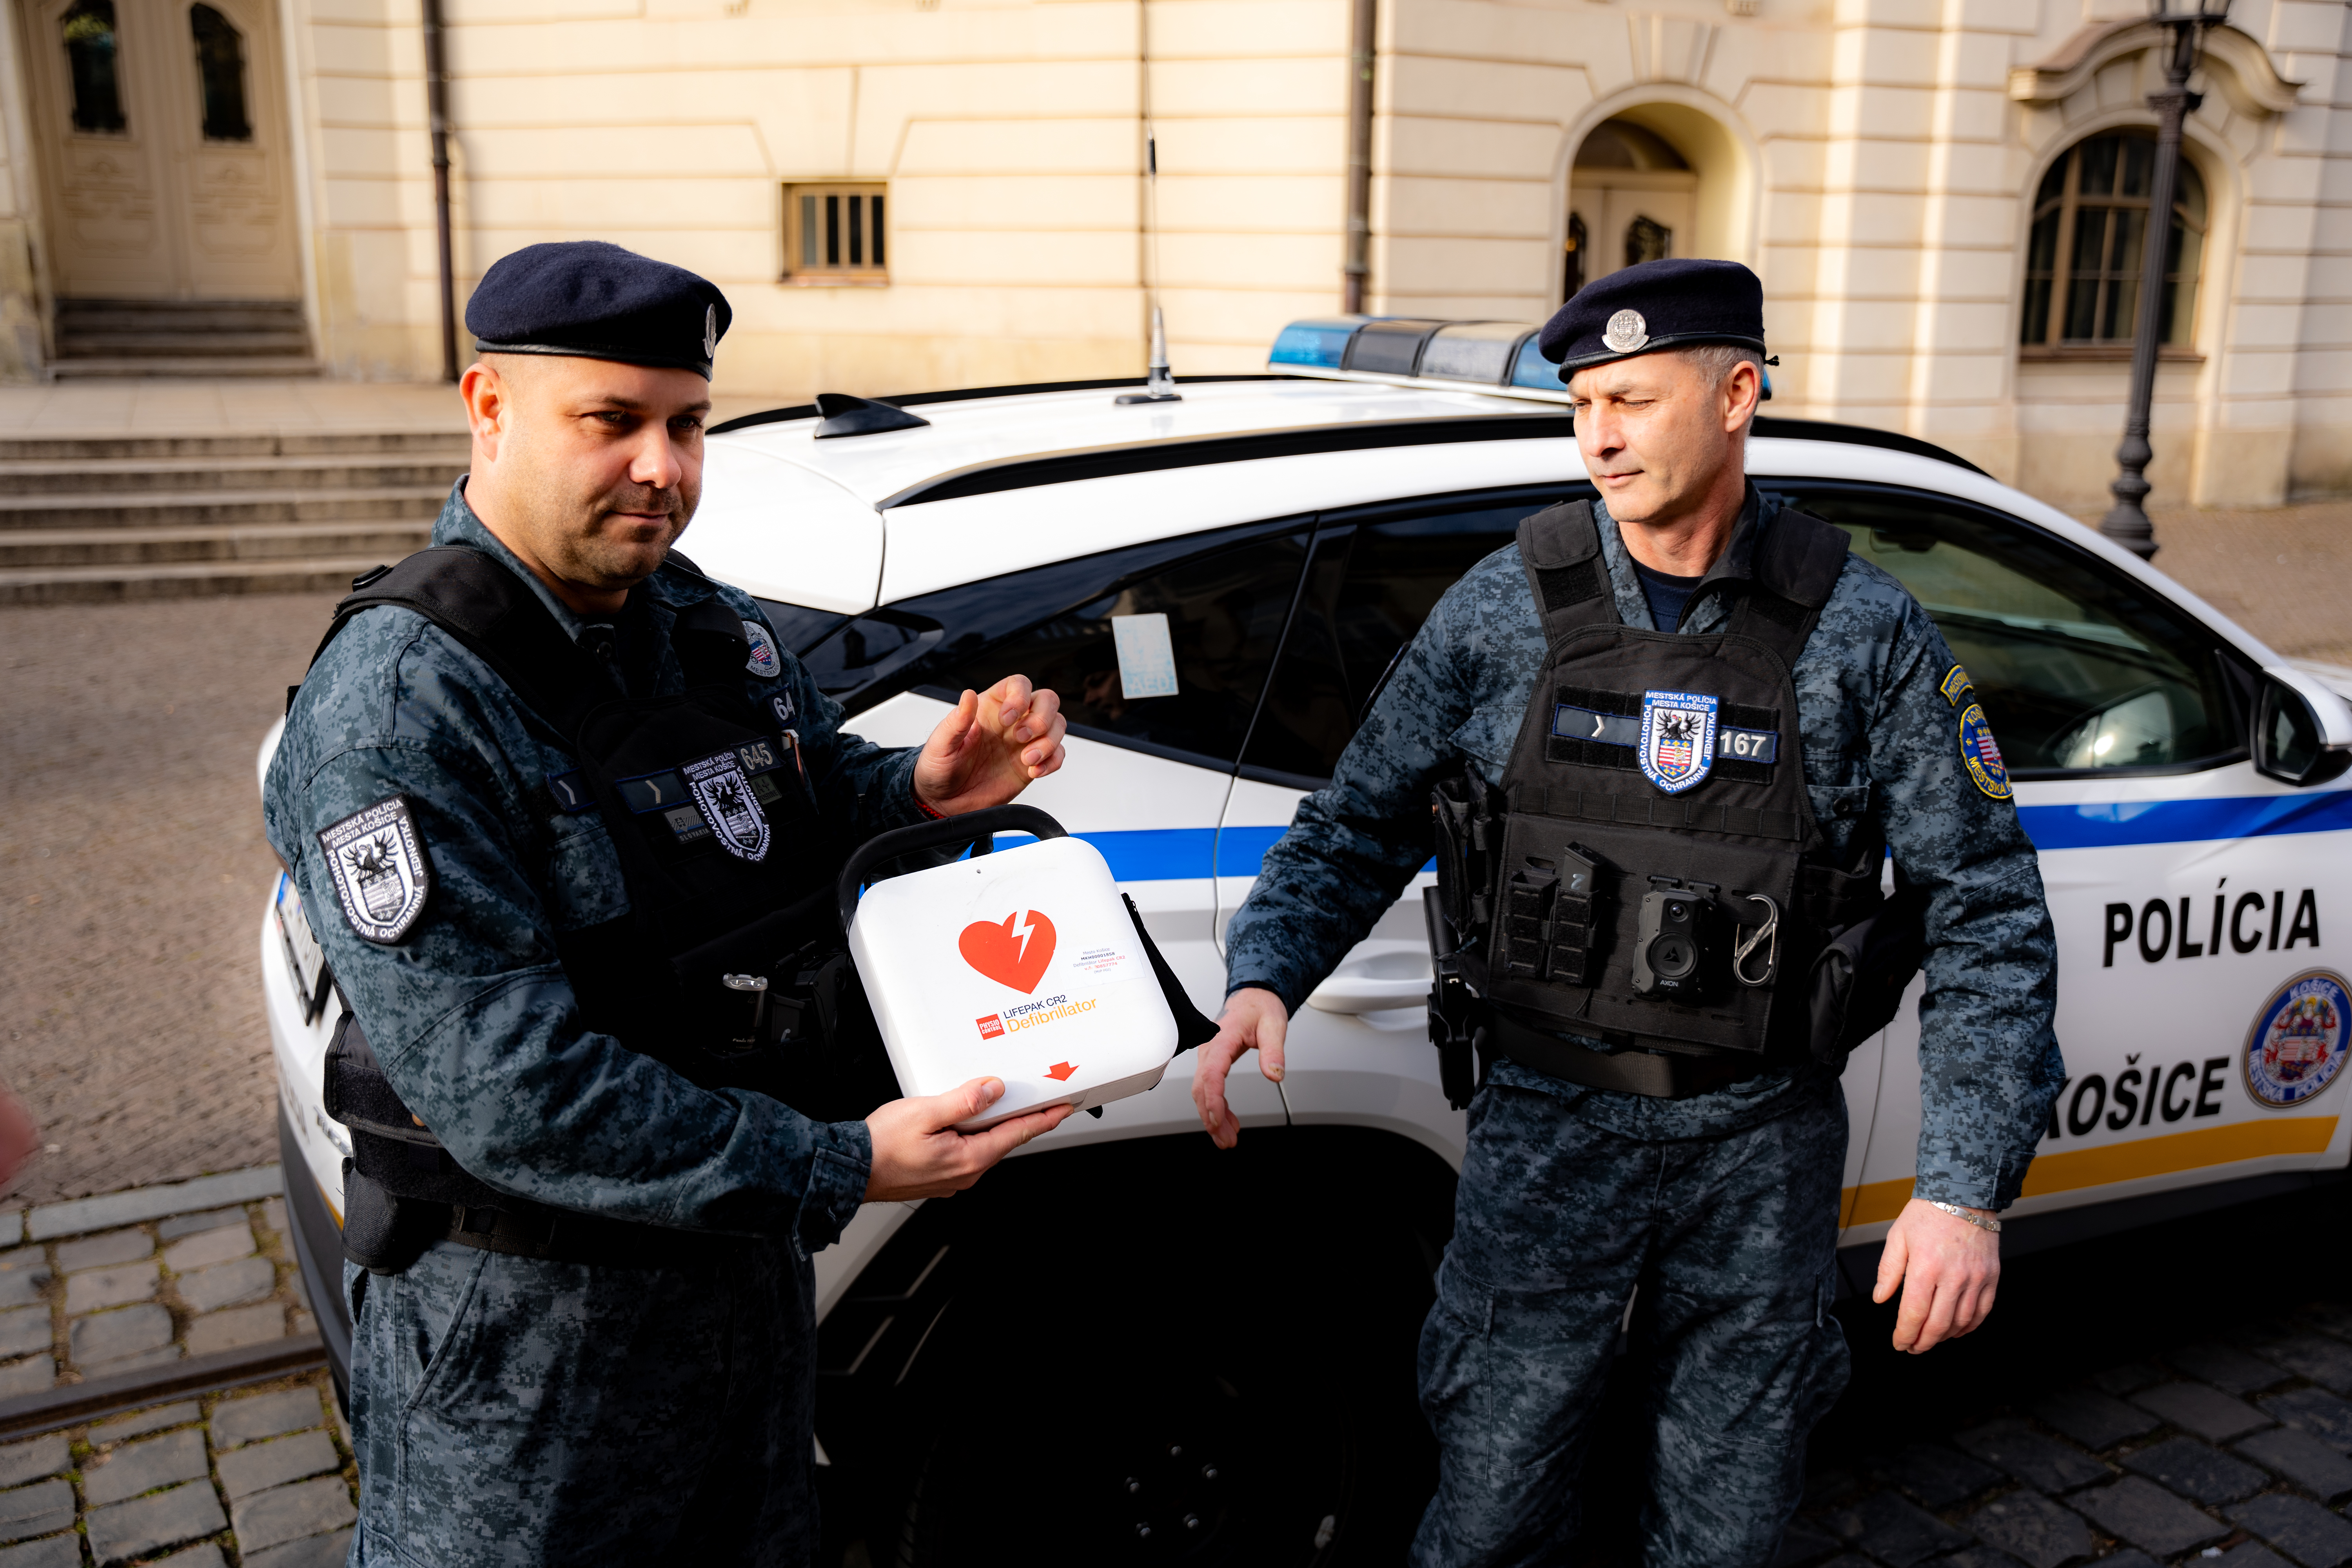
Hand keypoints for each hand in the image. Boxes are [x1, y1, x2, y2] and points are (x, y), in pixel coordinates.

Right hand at [864, 1076, 1077, 1201]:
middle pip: (1003, 1141)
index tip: (1063, 1109)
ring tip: (1004, 1105)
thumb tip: (993, 1090)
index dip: (1043, 1119)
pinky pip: (966, 1152)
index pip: (1017, 1135)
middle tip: (1042, 1103)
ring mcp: (952, 1177)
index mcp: (968, 1159)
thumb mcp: (925, 1113)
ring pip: (984, 1146)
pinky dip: (974, 1135)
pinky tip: (967, 1121)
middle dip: (1023, 1121)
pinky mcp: (939, 1176)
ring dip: (995, 1127)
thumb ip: (963, 1101)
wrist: (850, 1169)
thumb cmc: (881, 1146)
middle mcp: (965, 1173)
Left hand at [912, 676, 1066, 814]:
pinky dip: (1052, 762)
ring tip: (1026, 759)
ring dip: (1048, 741)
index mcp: (990, 708)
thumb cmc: (939, 768)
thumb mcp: (941, 744)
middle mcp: (1012, 722)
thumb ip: (956, 721)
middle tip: (1021, 736)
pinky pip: (1057, 755)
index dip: (1020, 696)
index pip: (1018, 685)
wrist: (944, 803)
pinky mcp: (1032, 764)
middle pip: (1047, 700)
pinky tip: (1033, 771)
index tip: (1007, 718)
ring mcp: (1025, 743)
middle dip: (1041, 718)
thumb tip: (967, 696)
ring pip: (1057, 725)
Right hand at [1191, 987, 1287, 1149]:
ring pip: (1202, 1092)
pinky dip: (1216, 1107)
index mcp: (1221, 1039)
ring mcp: (1208, 1056)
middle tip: (1225, 1140)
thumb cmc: (1260, 1007)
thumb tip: (1275, 1073)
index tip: (1219, 1119)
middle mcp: (1209, 1049)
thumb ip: (1274, 1050)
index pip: (1211, 1074)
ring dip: (1212, 1116)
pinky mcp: (1212, 1062)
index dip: (1213, 1099)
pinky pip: (1209, 1088)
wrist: (1253, 995)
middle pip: (1202, 1088)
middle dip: (1211, 1117)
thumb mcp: (1274, 1025)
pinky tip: (1227, 1120)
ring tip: (1226, 1138)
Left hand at [1874, 1197, 2000, 1352]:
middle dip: (1923, 1342)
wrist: (1963, 1194)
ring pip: (1961, 1322)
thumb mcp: (1898, 1237)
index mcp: (1926, 1267)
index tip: (1899, 1343)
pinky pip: (1982, 1312)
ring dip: (1944, 1338)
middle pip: (1938, 1324)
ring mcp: (1975, 1278)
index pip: (1914, 1314)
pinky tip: (1956, 1330)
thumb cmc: (1928, 1213)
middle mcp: (1953, 1276)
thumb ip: (1889, 1271)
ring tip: (1931, 1339)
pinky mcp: (1991, 1277)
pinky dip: (1969, 1327)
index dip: (1905, 1334)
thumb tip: (1881, 1299)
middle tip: (1913, 1348)